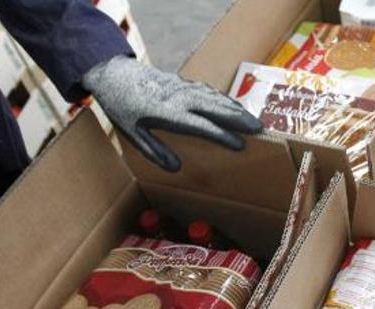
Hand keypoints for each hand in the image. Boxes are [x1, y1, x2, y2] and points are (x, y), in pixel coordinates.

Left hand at [82, 56, 262, 171]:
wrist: (114, 74)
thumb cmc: (122, 107)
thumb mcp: (132, 134)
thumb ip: (155, 151)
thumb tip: (176, 169)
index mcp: (168, 113)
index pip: (202, 126)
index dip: (222, 136)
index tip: (240, 144)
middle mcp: (180, 98)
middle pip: (216, 109)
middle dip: (239, 119)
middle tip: (259, 129)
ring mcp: (183, 88)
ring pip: (215, 98)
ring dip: (236, 109)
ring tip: (253, 120)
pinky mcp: (183, 82)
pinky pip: (208, 91)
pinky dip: (224, 99)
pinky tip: (234, 106)